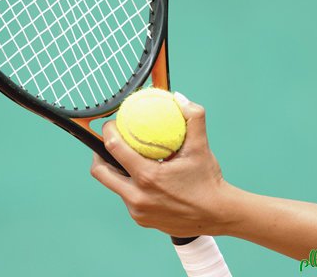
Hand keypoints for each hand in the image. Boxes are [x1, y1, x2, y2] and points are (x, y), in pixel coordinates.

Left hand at [90, 92, 233, 237]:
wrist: (218, 216)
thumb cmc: (208, 180)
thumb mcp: (201, 147)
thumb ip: (193, 118)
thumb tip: (180, 98)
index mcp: (148, 177)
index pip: (113, 148)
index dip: (107, 131)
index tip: (111, 123)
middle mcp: (137, 196)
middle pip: (100, 171)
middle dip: (98, 154)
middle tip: (108, 142)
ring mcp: (137, 211)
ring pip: (114, 186)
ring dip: (116, 170)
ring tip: (123, 156)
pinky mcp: (141, 220)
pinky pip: (127, 197)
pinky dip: (131, 185)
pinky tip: (141, 176)